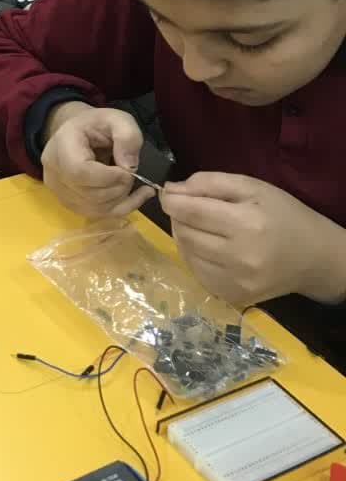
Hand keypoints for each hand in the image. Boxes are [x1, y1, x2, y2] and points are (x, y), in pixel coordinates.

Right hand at [40, 102, 152, 217]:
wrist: (77, 134)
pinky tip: (135, 197)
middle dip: (118, 188)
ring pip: (94, 208)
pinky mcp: (69, 203)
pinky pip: (97, 214)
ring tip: (128, 180)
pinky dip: (120, 208)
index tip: (127, 170)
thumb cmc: (97, 125)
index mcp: (62, 145)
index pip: (79, 172)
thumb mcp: (117, 119)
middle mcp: (54, 171)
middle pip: (89, 194)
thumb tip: (129, 167)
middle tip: (131, 173)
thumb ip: (127, 136)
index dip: (108, 177)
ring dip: (120, 199)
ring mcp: (59, 191)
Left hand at [161, 172, 345, 306]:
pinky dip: (194, 257)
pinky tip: (208, 247)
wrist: (313, 257)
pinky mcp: (234, 297)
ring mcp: (236, 282)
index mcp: (246, 224)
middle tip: (188, 208)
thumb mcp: (251, 186)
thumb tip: (172, 190)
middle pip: (185, 233)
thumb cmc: (283, 214)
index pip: (190, 212)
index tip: (168, 193)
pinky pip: (197, 273)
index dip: (171, 200)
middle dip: (178, 217)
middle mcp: (240, 257)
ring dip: (183, 236)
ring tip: (200, 226)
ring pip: (186, 254)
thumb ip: (209, 183)